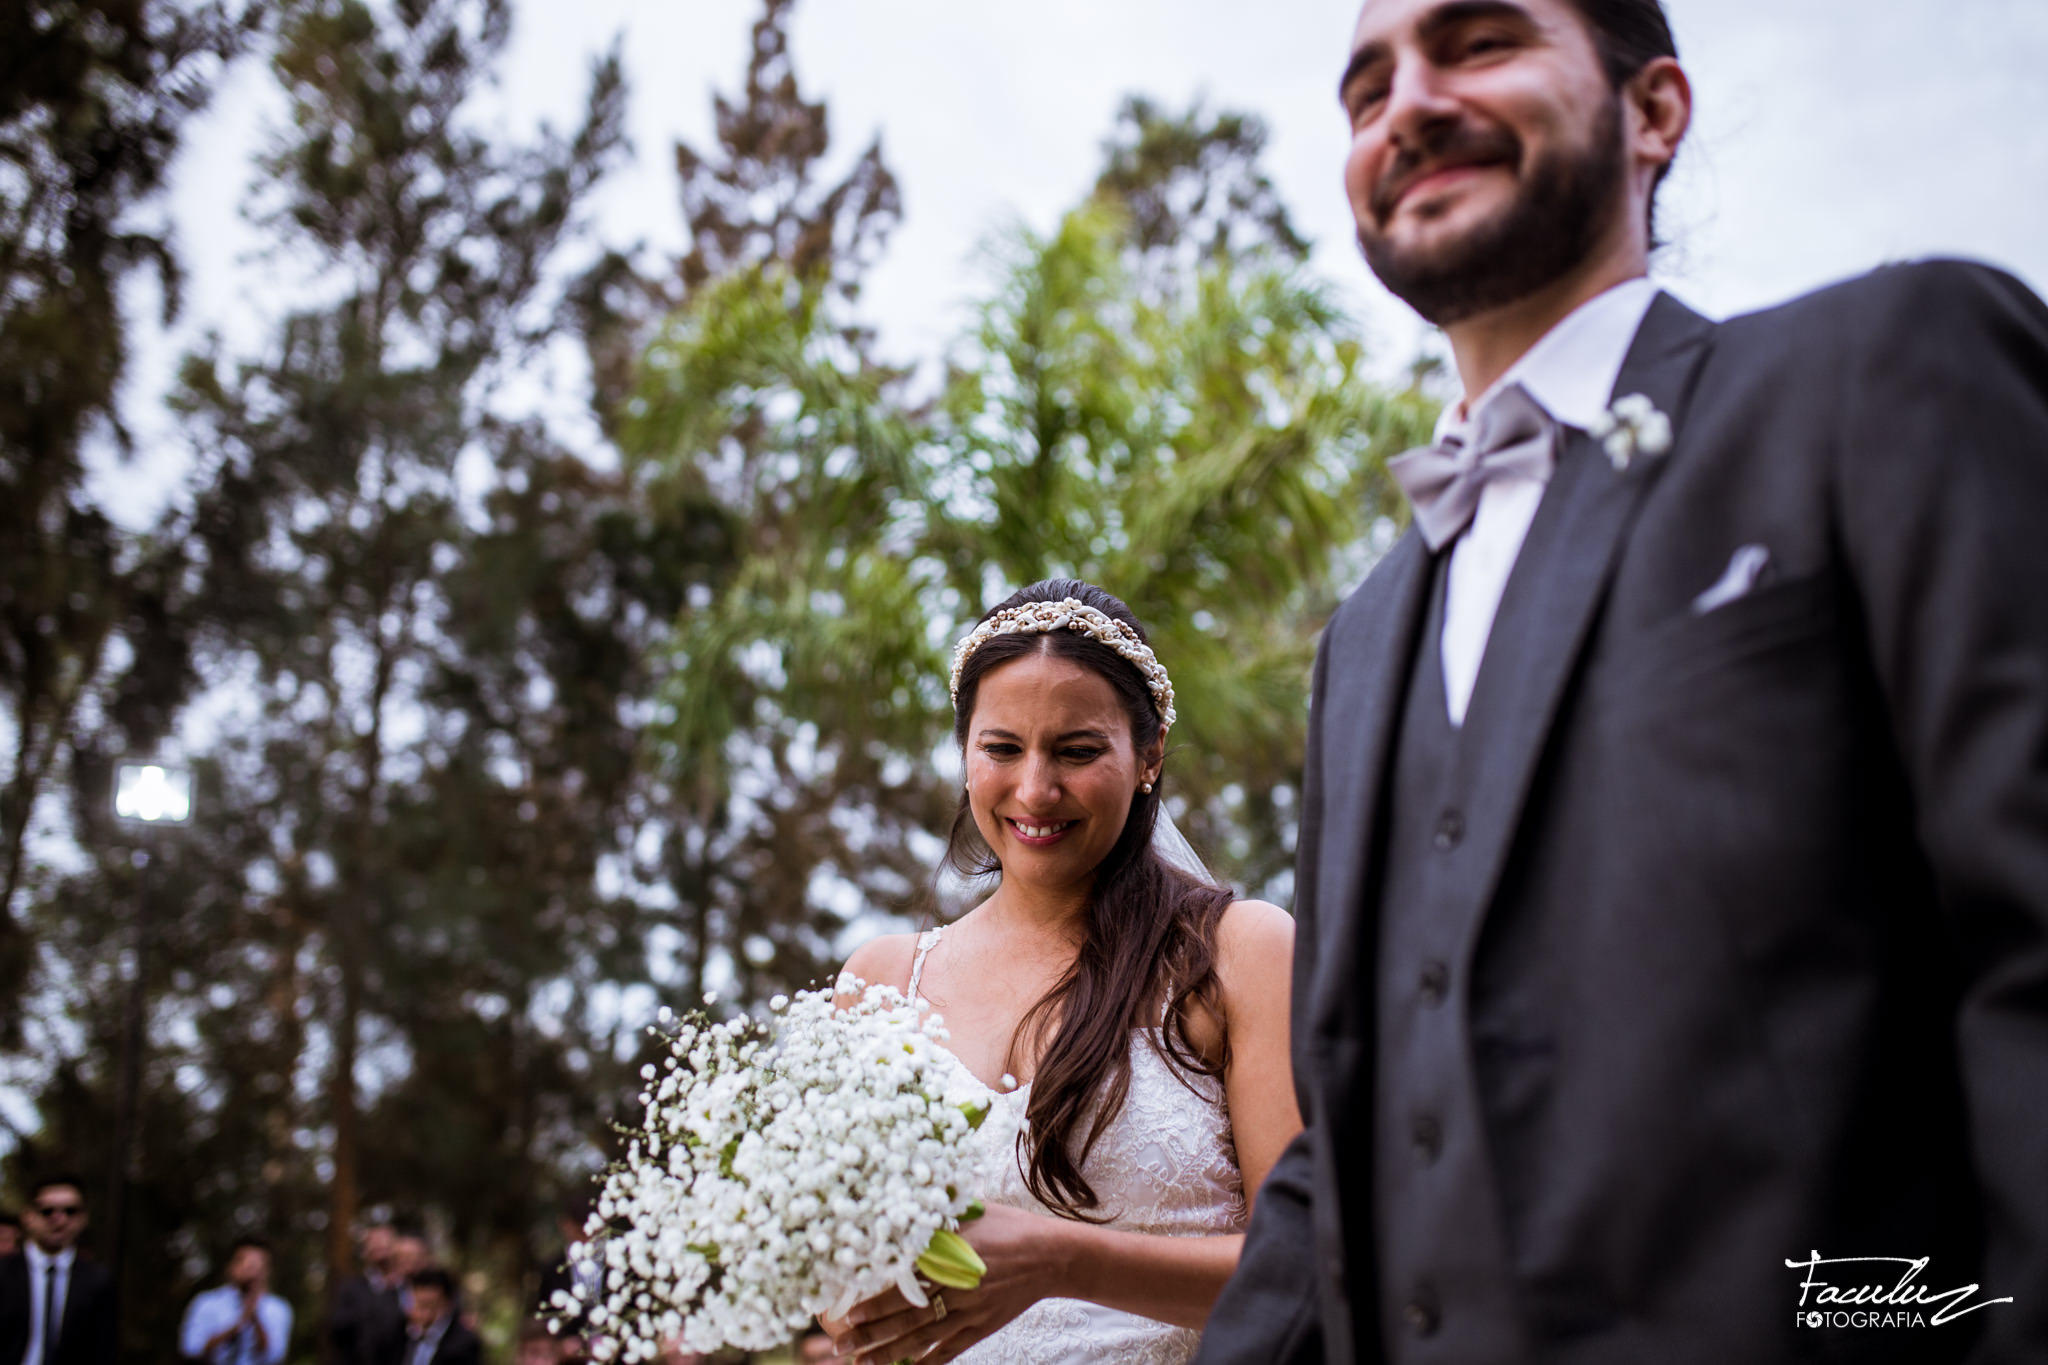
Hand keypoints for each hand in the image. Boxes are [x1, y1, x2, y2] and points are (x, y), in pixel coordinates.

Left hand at [826, 1205, 1067, 1364]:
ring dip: (890, 1352)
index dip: (874, 1300)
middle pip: (906, 1317)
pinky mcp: (982, 1327)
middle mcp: (957, 1288)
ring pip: (923, 1338)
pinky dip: (928, 1363)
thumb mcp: (973, 1210)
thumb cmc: (1009, 1226)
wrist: (1051, 1255)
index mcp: (950, 1257)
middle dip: (871, 1333)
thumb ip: (937, 1208)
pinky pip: (950, 1350)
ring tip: (863, 1363)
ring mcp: (970, 1312)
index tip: (847, 1311)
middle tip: (841, 1344)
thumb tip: (902, 1190)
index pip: (904, 1283)